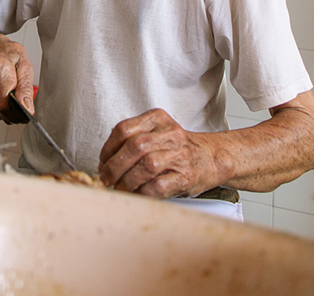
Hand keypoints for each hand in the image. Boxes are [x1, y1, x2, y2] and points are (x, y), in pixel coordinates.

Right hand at [0, 27, 34, 122]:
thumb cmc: (8, 56)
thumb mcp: (25, 65)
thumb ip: (26, 88)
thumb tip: (27, 108)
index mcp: (0, 70)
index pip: (4, 105)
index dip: (18, 113)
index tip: (27, 111)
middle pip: (2, 112)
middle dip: (16, 111)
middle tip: (21, 99)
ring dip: (8, 109)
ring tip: (9, 91)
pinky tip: (0, 95)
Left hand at [98, 108, 219, 197]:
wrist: (211, 157)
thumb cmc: (177, 148)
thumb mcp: (156, 132)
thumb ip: (132, 139)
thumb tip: (104, 162)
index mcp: (157, 119)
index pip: (124, 129)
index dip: (108, 148)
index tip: (102, 161)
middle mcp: (170, 133)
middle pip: (135, 146)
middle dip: (115, 165)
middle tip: (106, 178)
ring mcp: (180, 155)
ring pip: (146, 165)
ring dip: (127, 181)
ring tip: (119, 188)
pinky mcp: (186, 176)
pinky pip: (158, 186)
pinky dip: (142, 193)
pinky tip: (136, 194)